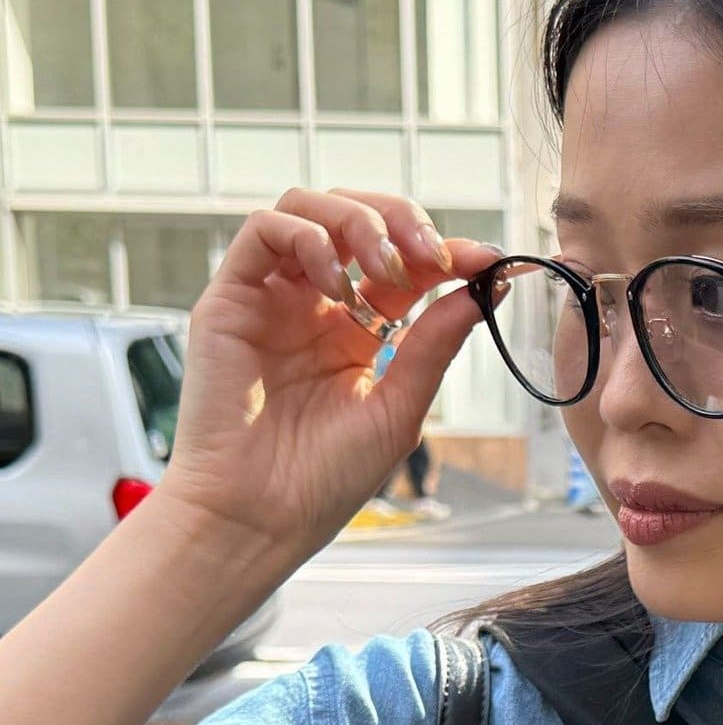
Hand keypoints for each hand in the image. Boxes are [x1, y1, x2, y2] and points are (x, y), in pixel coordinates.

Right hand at [155, 188, 506, 559]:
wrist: (258, 517)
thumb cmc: (324, 479)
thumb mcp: (400, 406)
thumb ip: (436, 342)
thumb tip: (489, 287)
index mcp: (358, 332)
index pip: (406, 265)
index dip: (446, 252)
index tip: (486, 261)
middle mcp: (314, 305)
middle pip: (359, 219)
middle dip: (405, 223)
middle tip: (435, 257)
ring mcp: (272, 297)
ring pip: (310, 207)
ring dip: (360, 223)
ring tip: (387, 271)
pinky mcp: (230, 298)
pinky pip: (264, 230)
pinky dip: (308, 237)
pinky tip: (336, 284)